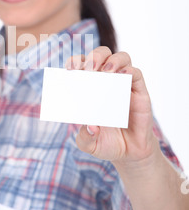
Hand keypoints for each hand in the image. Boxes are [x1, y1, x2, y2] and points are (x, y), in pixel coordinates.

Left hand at [66, 46, 158, 164]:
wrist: (129, 154)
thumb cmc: (106, 143)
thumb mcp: (89, 144)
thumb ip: (85, 137)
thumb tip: (90, 127)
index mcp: (90, 88)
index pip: (82, 65)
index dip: (76, 62)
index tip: (70, 69)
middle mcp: (107, 81)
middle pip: (102, 55)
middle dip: (94, 56)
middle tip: (90, 68)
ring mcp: (124, 85)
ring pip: (122, 59)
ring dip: (113, 60)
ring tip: (107, 70)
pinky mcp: (139, 92)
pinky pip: (136, 74)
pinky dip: (130, 71)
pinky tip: (123, 76)